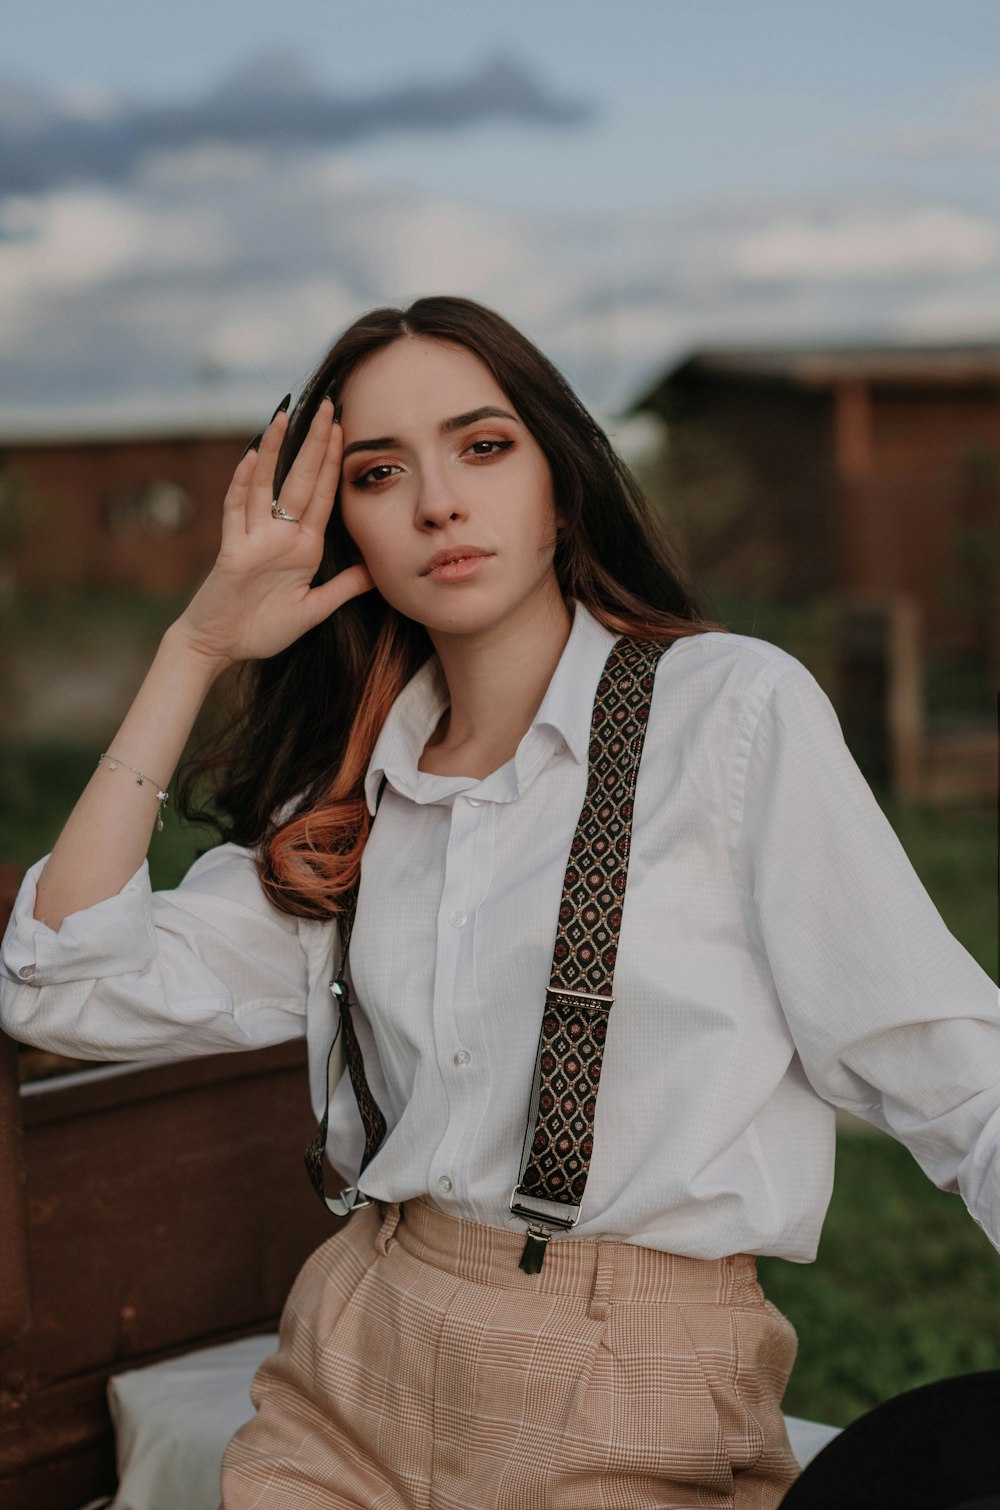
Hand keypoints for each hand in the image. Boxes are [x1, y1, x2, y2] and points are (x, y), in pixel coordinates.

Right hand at [173, 398, 373, 668]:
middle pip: (300, 480)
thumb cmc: (262, 629)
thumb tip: (376, 571)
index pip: (324, 496)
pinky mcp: (231, 549)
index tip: (348, 430)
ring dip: (275, 450)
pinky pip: (236, 511)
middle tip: (329, 405)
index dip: (335, 464)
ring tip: (285, 415)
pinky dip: (242, 483)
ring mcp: (253, 538)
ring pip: (266, 485)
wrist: (221, 647)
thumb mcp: (313, 610)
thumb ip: (343, 588)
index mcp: (303, 547)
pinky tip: (251, 457)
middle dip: (316, 444)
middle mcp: (279, 534)